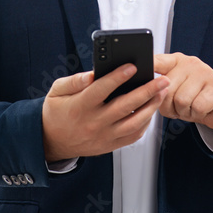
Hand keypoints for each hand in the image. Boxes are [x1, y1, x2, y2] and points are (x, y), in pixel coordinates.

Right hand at [41, 65, 169, 162]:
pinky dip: (144, 124)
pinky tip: (150, 111)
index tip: (133, 66)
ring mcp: (103, 136)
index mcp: (80, 106)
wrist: (51, 141)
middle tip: (162, 80)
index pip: (102, 89)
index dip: (118, 77)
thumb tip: (92, 74)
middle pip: (125, 106)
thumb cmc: (56, 112)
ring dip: (151, 107)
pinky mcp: (109, 145)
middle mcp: (94, 122)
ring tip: (162, 93)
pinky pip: (132, 136)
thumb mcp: (57, 91)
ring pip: (133, 123)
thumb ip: (75, 80)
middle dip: (147, 91)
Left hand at [153, 53, 212, 136]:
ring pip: (181, 99)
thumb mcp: (176, 89)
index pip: (157, 61)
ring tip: (190, 109)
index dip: (147, 66)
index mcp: (176, 61)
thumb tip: (145, 91)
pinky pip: (198, 107)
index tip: (135, 71)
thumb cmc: (194, 98)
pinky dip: (197, 115)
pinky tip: (201, 110)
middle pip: (166, 88)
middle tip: (178, 108)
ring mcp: (205, 73)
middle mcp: (190, 63)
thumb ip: (160, 86)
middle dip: (169, 106)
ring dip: (184, 112)